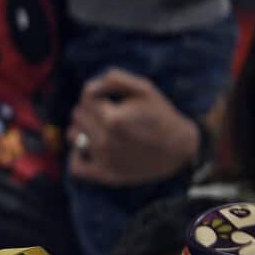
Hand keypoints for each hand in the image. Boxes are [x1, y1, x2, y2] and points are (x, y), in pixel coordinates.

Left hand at [66, 68, 198, 185]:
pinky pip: (75, 167)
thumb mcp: (144, 88)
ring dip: (83, 130)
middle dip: (92, 110)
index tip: (114, 100)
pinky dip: (78, 157)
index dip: (100, 95)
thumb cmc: (160, 115)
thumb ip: (113, 79)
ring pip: (73, 136)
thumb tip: (87, 88)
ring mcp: (104, 160)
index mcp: (112, 119)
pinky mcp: (105, 175)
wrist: (181, 148)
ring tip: (104, 130)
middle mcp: (105, 141)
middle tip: (112, 115)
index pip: (86, 97)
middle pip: (77, 115)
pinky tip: (91, 149)